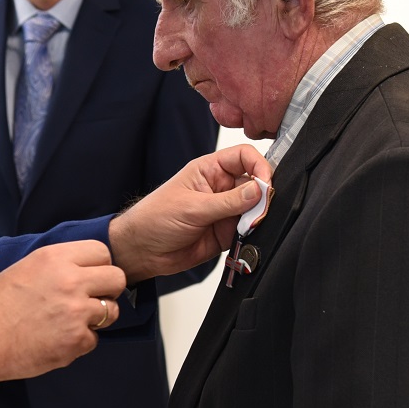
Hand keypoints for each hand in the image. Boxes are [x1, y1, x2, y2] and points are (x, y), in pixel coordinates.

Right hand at [0, 240, 127, 384]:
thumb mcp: (25, 268)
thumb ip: (58, 266)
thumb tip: (85, 272)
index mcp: (55, 258)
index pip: (103, 253)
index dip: (99, 267)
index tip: (91, 277)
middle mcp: (70, 280)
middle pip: (117, 279)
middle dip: (108, 291)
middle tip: (89, 300)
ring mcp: (76, 312)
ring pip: (112, 311)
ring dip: (96, 319)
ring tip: (69, 322)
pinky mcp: (76, 341)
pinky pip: (94, 340)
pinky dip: (78, 343)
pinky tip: (55, 340)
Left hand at [108, 144, 271, 283]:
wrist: (142, 250)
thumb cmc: (154, 219)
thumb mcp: (192, 207)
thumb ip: (228, 201)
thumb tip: (259, 191)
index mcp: (209, 170)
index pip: (244, 156)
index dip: (260, 166)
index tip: (266, 183)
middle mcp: (221, 188)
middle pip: (255, 183)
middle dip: (262, 196)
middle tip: (260, 210)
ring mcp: (225, 210)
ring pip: (255, 208)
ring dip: (258, 217)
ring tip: (248, 227)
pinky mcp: (227, 232)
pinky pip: (249, 230)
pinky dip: (253, 234)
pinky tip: (246, 238)